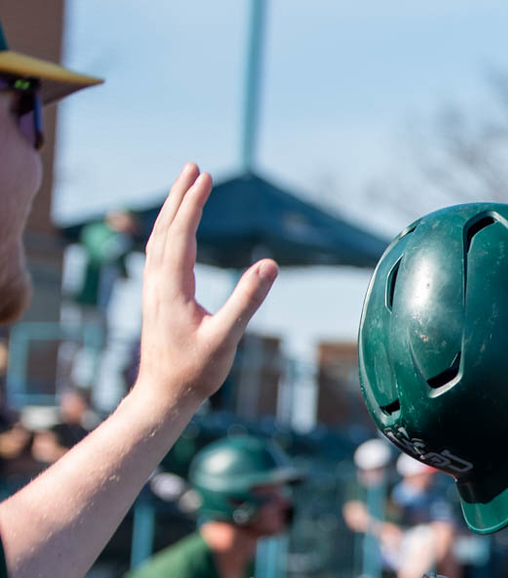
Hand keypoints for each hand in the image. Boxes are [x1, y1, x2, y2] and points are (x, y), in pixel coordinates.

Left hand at [133, 164, 277, 412]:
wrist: (163, 395)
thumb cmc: (196, 371)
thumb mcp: (227, 337)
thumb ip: (248, 300)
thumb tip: (269, 265)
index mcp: (173, 287)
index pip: (181, 234)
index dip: (193, 204)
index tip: (205, 177)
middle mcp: (157, 282)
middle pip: (165, 228)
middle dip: (180, 196)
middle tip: (193, 168)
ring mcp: (153, 289)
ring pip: (157, 239)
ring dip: (171, 211)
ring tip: (185, 189)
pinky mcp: (155, 298)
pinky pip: (157, 253)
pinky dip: (167, 232)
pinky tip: (175, 232)